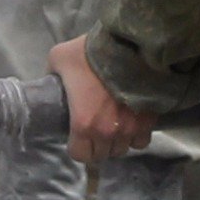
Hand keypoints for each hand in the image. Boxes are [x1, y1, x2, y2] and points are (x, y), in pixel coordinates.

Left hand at [49, 37, 155, 162]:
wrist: (128, 44)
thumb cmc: (91, 54)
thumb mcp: (59, 59)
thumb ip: (53, 74)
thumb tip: (51, 80)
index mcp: (83, 124)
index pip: (80, 155)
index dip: (77, 147)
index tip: (76, 136)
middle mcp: (107, 132)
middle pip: (102, 154)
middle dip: (96, 145)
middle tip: (94, 129)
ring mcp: (130, 128)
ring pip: (122, 149)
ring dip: (116, 141)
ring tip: (113, 127)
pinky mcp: (148, 120)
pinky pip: (141, 140)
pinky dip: (135, 136)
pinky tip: (131, 124)